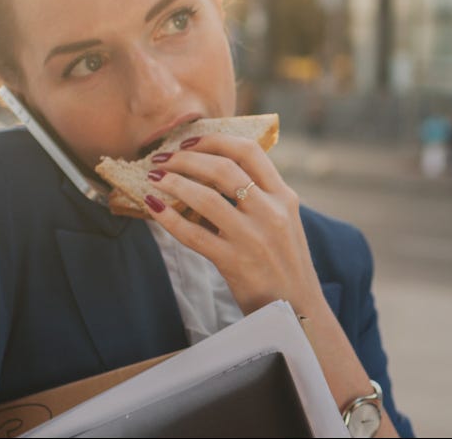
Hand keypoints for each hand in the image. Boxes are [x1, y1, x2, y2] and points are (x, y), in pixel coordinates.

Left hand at [144, 133, 323, 315]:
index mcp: (284, 197)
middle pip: (222, 168)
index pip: (249, 151)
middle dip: (185, 158)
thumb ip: (261, 196)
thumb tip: (215, 170)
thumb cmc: (284, 264)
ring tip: (154, 178)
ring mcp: (252, 238)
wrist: (297, 311)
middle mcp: (271, 212)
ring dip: (172, 182)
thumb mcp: (285, 221)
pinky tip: (153, 208)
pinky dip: (168, 217)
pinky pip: (193, 234)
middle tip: (163, 158)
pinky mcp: (234, 262)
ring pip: (204, 197)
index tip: (190, 141)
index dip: (214, 140)